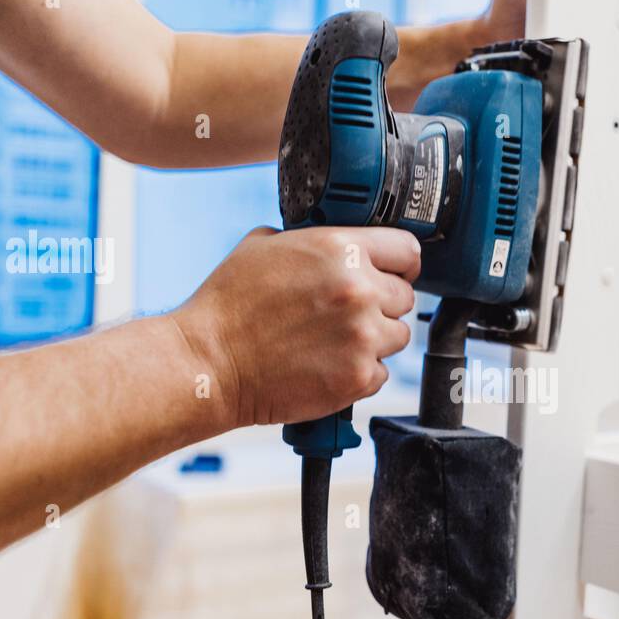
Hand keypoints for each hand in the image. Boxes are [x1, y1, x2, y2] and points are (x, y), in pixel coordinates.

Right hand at [173, 227, 419, 428]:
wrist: (211, 362)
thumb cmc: (229, 306)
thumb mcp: (264, 246)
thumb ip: (310, 241)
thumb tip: (329, 246)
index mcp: (341, 250)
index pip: (407, 250)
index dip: (401, 263)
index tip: (395, 273)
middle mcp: (359, 291)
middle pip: (404, 297)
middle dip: (382, 305)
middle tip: (348, 315)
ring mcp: (363, 337)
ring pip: (397, 336)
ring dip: (375, 340)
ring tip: (334, 342)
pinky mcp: (359, 377)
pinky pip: (381, 372)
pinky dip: (360, 372)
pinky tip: (328, 365)